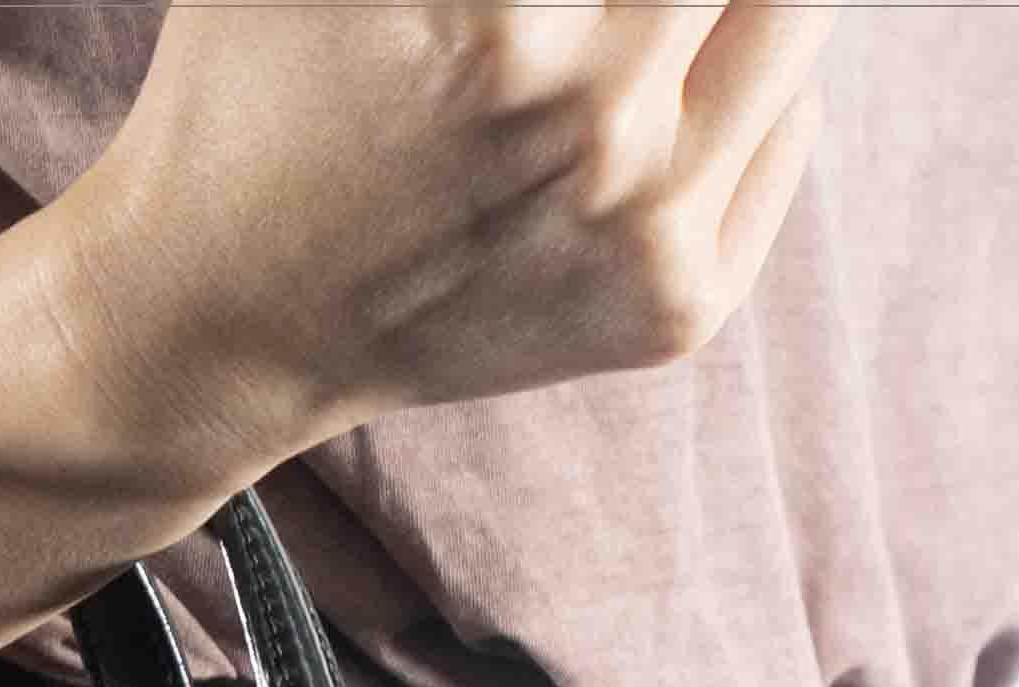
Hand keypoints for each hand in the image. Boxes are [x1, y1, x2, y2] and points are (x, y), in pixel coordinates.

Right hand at [45, 0, 840, 464]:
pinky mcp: (673, 309)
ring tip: (645, 11)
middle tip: (608, 1)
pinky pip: (789, 127)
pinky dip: (746, 75)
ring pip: (796, 11)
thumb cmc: (252, 88)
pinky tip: (649, 81)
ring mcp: (645, 229)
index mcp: (500, 18)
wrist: (223, 321)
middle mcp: (592, 122)